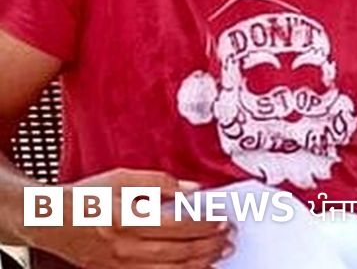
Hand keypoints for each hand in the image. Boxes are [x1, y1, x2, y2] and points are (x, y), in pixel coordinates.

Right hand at [29, 168, 232, 268]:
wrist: (49, 220)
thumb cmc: (87, 196)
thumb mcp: (122, 177)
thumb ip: (161, 181)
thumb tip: (194, 189)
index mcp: (126, 218)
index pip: (177, 225)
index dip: (204, 224)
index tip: (222, 219)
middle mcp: (123, 246)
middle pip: (177, 251)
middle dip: (208, 245)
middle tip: (227, 237)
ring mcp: (119, 265)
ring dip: (200, 263)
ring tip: (219, 253)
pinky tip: (196, 268)